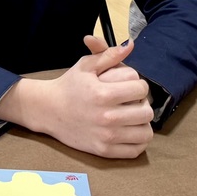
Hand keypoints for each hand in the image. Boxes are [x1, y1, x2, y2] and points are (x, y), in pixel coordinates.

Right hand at [0, 37, 153, 158]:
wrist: (49, 110)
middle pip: (146, 111)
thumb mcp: (86, 65)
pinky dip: (138, 141)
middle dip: (142, 103)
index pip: (141, 88)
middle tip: (132, 101)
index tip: (130, 86)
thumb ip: (109, 54)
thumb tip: (130, 44)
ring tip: (132, 116)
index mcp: (103, 94)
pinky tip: (129, 130)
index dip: (138, 84)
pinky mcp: (104, 151)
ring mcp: (106, 137)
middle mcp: (107, 117)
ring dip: (142, 122)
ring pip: (145, 132)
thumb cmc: (69, 86)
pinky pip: (136, 150)